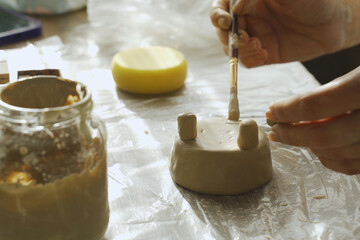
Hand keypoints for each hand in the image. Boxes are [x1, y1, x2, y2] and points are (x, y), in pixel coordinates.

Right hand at [210, 0, 346, 66]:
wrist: (332, 24)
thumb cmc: (311, 1)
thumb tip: (235, 8)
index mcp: (248, 0)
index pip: (221, 7)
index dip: (218, 15)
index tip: (227, 21)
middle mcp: (248, 18)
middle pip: (222, 30)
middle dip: (230, 37)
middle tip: (247, 38)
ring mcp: (254, 36)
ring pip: (232, 47)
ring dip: (241, 50)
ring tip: (260, 47)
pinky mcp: (262, 53)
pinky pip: (246, 61)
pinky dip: (250, 60)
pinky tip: (264, 54)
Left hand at [266, 66, 359, 174]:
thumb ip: (336, 89)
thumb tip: (295, 107)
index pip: (316, 104)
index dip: (287, 111)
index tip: (270, 112)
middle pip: (323, 136)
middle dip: (292, 135)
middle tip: (275, 130)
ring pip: (335, 153)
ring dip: (308, 146)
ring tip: (295, 135)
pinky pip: (352, 165)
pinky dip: (330, 158)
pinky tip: (319, 147)